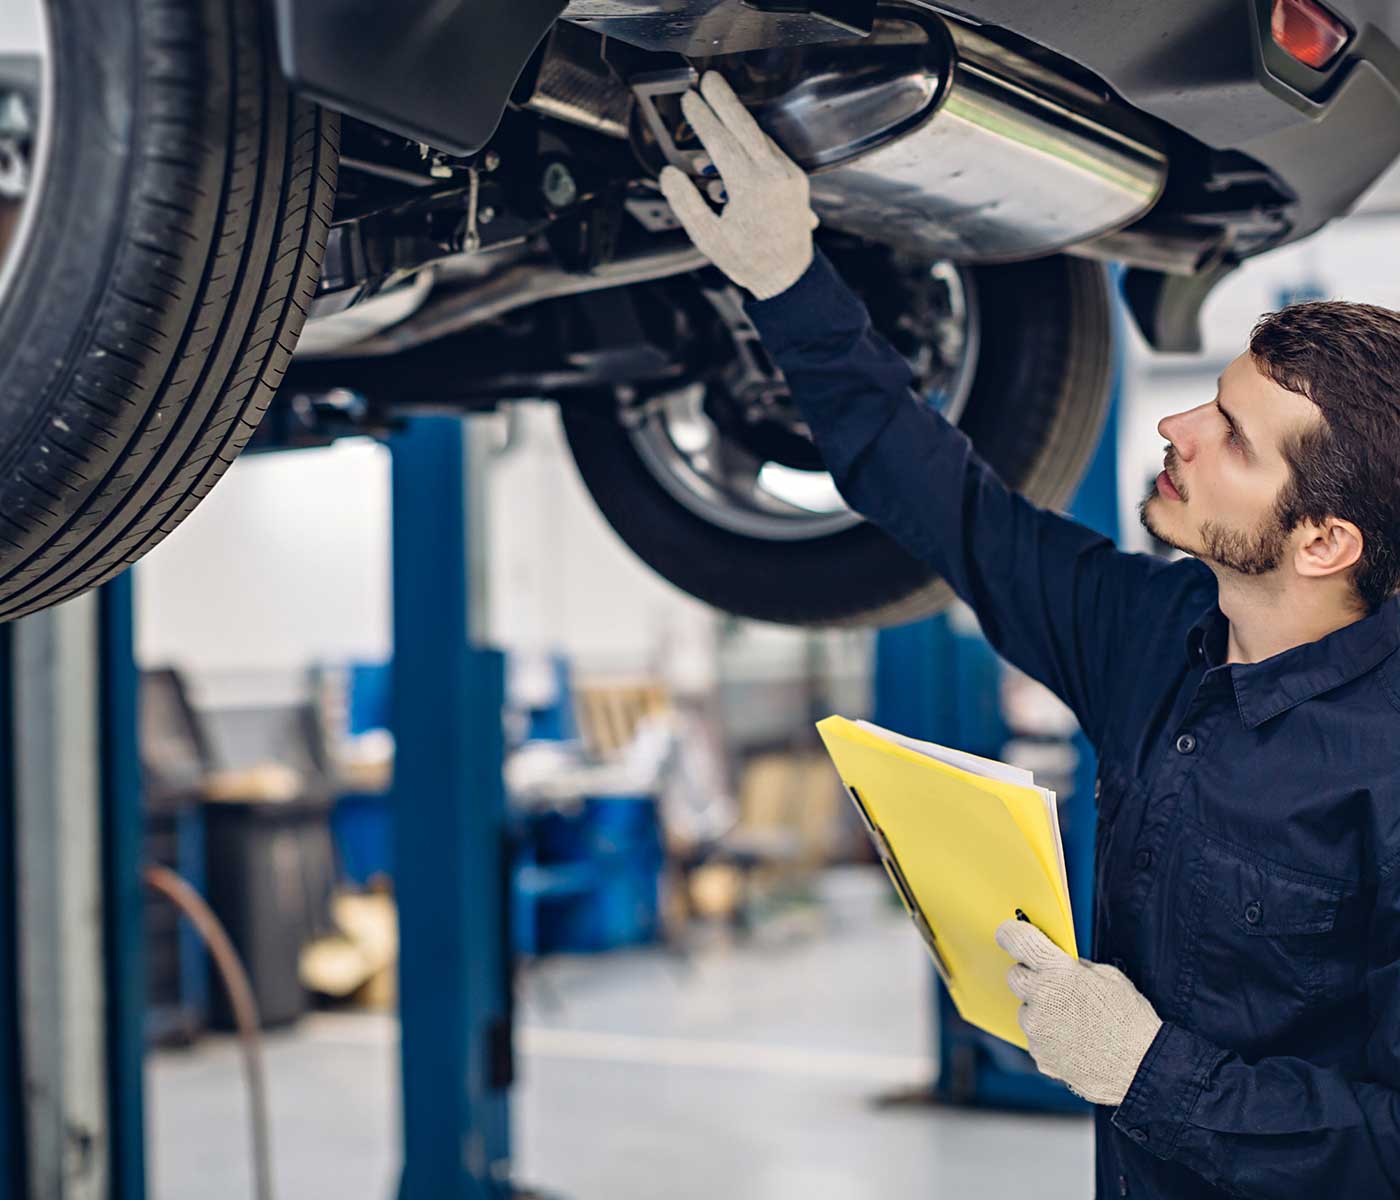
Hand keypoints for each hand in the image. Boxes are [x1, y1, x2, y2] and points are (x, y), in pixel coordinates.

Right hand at [657, 71, 819, 300]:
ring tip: (715, 103)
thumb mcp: (708, 238)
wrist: (788, 276)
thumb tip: (669, 174)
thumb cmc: (748, 260)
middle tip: (707, 79)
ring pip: (760, 135)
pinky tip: (735, 138)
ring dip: (737, 118)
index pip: (721, 142)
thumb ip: (686, 203)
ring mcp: (789, 175)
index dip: (702, 119)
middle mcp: (774, 176)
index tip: (688, 100)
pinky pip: (771, 149)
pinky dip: (751, 139)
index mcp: (751, 188)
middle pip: (745, 126)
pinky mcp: (796, 178)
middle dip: (724, 100)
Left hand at [995, 918, 1161, 1105]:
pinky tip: (1076, 1042)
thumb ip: (1077, 967)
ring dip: (1042, 1011)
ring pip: (1026, 1010)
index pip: (1018, 941)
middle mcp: (1041, 998)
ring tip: (1075, 1022)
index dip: (1011, 933)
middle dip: (1030, 976)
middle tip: (1054, 984)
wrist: (1141, 1069)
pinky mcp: (1039, 1055)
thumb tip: (1060, 963)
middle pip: (1015, 976)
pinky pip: (1036, 1038)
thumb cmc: (1130, 1020)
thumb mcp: (1110, 977)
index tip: (1009, 932)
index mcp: (1057, 972)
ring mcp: (1036, 1029)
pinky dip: (1049, 1037)